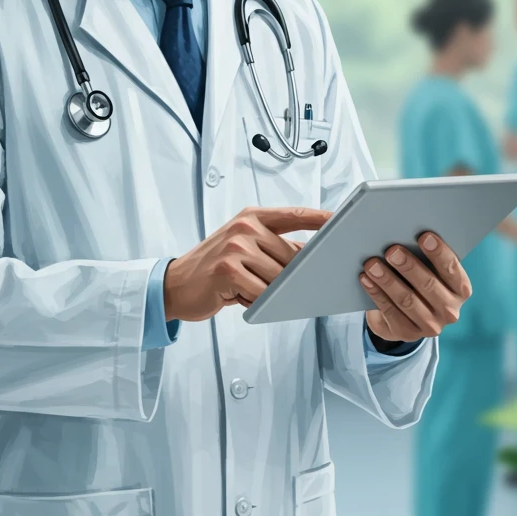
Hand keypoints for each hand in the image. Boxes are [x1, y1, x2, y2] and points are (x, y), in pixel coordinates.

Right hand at [163, 207, 329, 322]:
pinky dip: (254, 300)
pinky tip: (237, 295)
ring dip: (267, 290)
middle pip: (289, 256)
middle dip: (285, 276)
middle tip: (263, 282)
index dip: (318, 218)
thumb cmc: (214, 267)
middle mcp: (244, 227)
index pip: (293, 215)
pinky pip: (260, 292)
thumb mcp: (243, 246)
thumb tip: (309, 256)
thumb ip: (274, 246)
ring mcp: (236, 247)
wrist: (176, 284)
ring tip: (244, 287)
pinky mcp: (229, 270)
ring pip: (277, 277)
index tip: (340, 220)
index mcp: (251, 217)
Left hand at [360, 234, 470, 342]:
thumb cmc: (420, 283)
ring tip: (372, 264)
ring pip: (407, 300)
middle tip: (391, 251)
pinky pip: (389, 311)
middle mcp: (449, 311)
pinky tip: (366, 279)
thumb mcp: (431, 272)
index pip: (452, 270)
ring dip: (388, 280)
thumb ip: (427, 259)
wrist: (406, 317)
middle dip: (409, 266)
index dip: (439, 253)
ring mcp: (429, 326)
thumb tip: (406, 234)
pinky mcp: (407, 333)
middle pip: (428, 285)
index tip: (424, 236)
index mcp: (461, 290)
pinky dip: (376, 293)